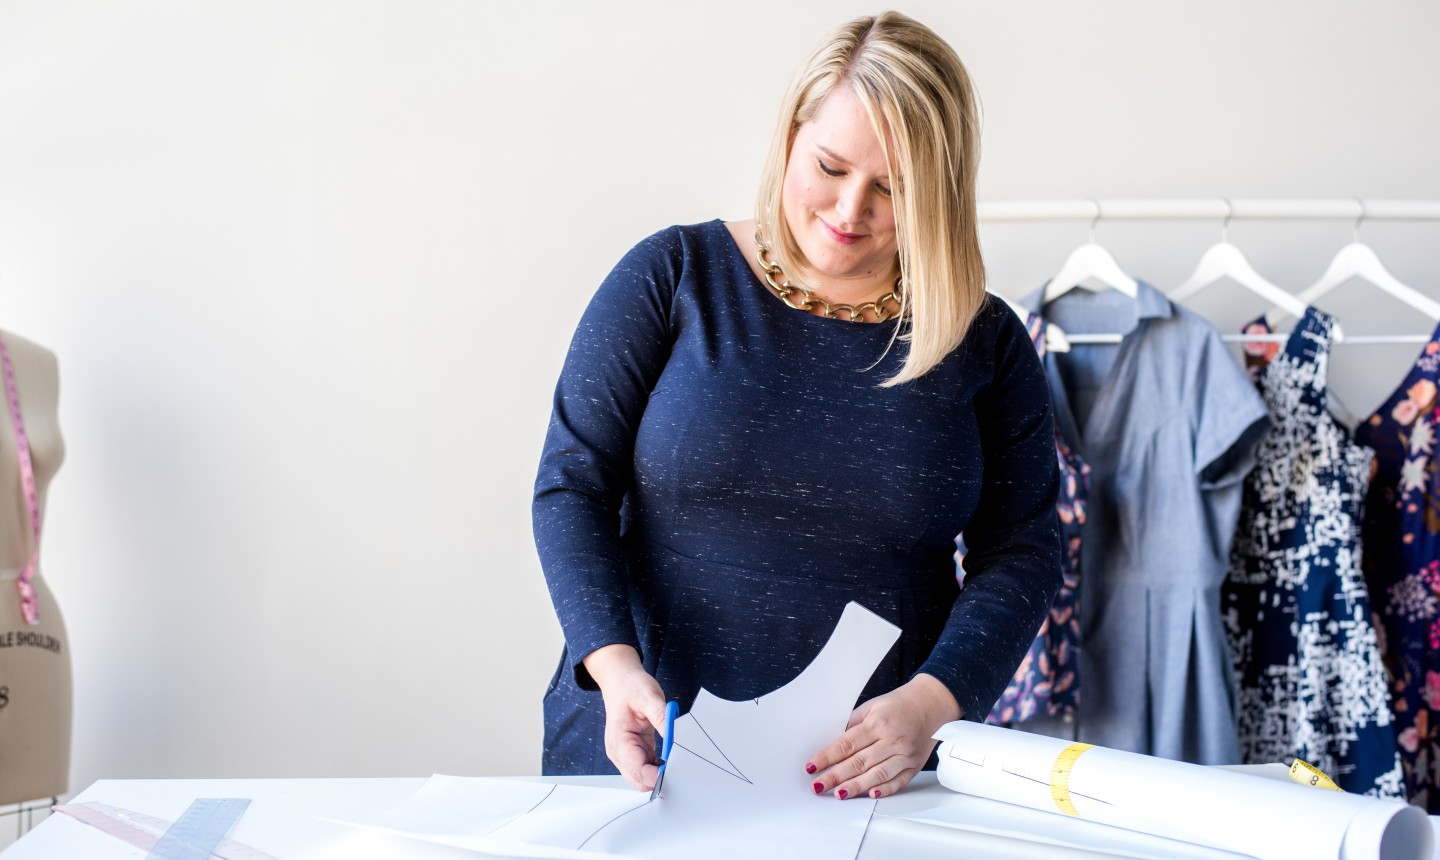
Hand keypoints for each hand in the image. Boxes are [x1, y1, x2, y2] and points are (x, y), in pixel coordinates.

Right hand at [582, 644, 668, 790]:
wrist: (620, 680)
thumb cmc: (631, 687)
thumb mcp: (649, 697)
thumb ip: (662, 718)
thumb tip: (676, 738)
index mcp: (619, 741)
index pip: (638, 771)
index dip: (659, 776)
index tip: (679, 770)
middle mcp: (619, 753)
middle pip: (640, 781)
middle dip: (660, 778)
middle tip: (682, 765)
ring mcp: (625, 754)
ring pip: (644, 778)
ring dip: (661, 773)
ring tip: (677, 758)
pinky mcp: (634, 752)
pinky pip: (647, 768)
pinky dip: (660, 766)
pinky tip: (671, 755)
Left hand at [805, 673, 961, 799]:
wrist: (930, 705)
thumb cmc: (898, 705)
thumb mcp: (871, 706)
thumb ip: (852, 724)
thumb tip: (832, 743)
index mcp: (878, 723)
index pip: (847, 744)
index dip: (827, 757)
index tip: (812, 766)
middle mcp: (892, 740)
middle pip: (859, 762)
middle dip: (835, 776)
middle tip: (818, 786)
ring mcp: (905, 755)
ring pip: (877, 775)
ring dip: (856, 786)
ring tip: (838, 794)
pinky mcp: (914, 766)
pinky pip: (898, 782)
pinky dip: (885, 790)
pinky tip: (870, 794)